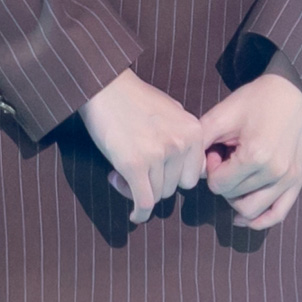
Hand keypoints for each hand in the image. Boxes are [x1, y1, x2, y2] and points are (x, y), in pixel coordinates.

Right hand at [79, 68, 205, 223]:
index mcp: (193, 131)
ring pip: (157, 196)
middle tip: (136, 172)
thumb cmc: (135, 98)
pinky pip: (143, 202)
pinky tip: (134, 215)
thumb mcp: (172, 112)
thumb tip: (196, 168)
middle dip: (156, 185)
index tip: (159, 174)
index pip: (193, 175)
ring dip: (138, 191)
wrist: (105, 86)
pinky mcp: (134, 164)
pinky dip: (139, 213)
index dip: (175, 178)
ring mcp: (158, 154)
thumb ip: (185, 138)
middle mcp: (180, 143)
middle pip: (174, 188)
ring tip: (121, 173)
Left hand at [198, 51, 301, 229]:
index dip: (211, 169)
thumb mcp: (224, 113)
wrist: (293, 91)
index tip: (217, 151)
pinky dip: (259, 221)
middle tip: (226, 158)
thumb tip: (191, 168)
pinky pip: (278, 215)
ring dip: (236, 199)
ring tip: (237, 176)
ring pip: (252, 211)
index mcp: (255, 155)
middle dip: (223, 181)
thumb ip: (202, 140)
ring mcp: (289, 180)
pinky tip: (244, 215)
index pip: (219, 184)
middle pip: (233, 197)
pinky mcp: (299, 182)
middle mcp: (275, 173)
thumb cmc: (257, 99)